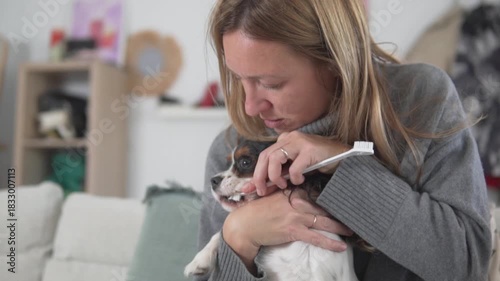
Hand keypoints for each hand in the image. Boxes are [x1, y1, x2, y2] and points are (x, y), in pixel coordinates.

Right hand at [222, 189, 352, 272]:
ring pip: (323, 221)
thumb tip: (302, 194)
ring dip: (339, 227)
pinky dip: (330, 243)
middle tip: (351, 214)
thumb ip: (288, 194)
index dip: (328, 197)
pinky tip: (341, 246)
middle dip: (337, 211)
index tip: (339, 199)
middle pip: (322, 206)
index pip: (315, 192)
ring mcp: (296, 216)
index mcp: (291, 192)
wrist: (245, 225)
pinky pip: (316, 238)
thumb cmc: (257, 211)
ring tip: (351, 230)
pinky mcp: (294, 231)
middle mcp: (296, 202)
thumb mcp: (273, 196)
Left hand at [242, 131, 349, 195]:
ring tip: (283, 185)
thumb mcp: (295, 169)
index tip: (249, 188)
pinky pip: (294, 167)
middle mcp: (290, 138)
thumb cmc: (319, 163)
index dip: (255, 173)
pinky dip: (294, 177)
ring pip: (275, 158)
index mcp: (284, 141)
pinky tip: (300, 180)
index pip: (263, 156)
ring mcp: (300, 142)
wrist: (344, 158)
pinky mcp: (310, 150)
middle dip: (259, 176)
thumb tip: (259, 188)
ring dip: (275, 176)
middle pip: (265, 156)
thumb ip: (279, 176)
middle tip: (262, 191)